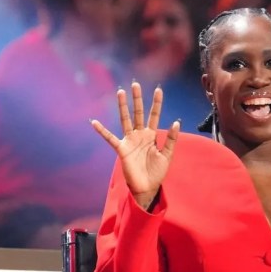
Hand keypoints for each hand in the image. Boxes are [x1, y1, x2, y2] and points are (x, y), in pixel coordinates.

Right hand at [91, 82, 179, 210]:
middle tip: (136, 84)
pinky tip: (94, 122)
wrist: (147, 187)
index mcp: (151, 135)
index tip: (159, 90)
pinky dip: (102, 131)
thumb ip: (171, 139)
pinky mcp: (121, 149)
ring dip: (122, 107)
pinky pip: (110, 138)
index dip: (156, 103)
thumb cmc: (157, 172)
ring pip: (125, 120)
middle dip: (137, 99)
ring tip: (120, 92)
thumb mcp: (167, 155)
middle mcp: (139, 135)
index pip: (154, 115)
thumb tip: (176, 122)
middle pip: (138, 113)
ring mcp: (129, 141)